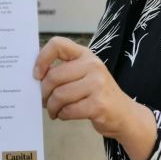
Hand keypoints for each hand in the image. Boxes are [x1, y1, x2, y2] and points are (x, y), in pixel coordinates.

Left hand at [33, 36, 156, 159]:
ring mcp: (97, 84)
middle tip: (44, 101)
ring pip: (59, 95)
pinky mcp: (99, 104)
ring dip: (52, 107)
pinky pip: (68, 110)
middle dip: (44, 92)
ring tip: (54, 110)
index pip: (57, 44)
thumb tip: (35, 77)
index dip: (42, 58)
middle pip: (54, 76)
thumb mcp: (84, 73)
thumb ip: (64, 70)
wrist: (125, 114)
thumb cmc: (97, 93)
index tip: (36, 74)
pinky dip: (62, 115)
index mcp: (85, 54)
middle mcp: (92, 65)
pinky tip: (64, 115)